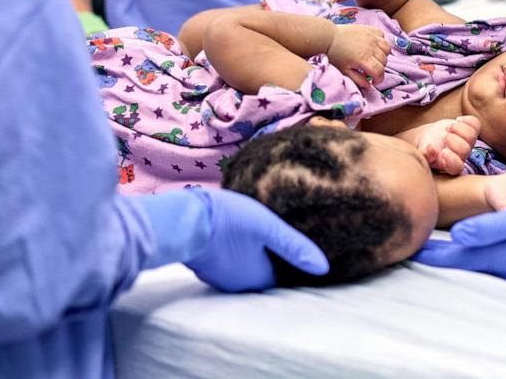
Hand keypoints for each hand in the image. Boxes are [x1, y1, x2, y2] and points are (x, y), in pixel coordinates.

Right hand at [185, 189, 328, 291]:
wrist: (181, 220)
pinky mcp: (207, 266)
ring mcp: (221, 278)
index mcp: (259, 278)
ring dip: (256, 257)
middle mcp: (240, 285)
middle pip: (266, 275)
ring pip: (247, 269)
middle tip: (288, 244)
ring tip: (267, 239)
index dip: (294, 267)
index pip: (285, 279)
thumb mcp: (268, 227)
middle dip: (276, 262)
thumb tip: (324, 268)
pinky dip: (238, 254)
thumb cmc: (228, 220)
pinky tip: (242, 239)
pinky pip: (230, 263)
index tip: (303, 253)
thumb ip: (295, 246)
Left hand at [327, 23, 390, 89]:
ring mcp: (371, 37)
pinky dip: (380, 42)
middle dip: (379, 68)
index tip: (373, 82)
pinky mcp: (369, 29)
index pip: (380, 71)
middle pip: (384, 61)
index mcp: (364, 59)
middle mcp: (371, 47)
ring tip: (374, 58)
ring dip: (383, 55)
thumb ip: (358, 80)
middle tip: (370, 70)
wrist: (328, 37)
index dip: (379, 79)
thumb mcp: (345, 71)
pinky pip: (382, 35)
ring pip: (387, 48)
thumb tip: (369, 87)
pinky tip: (373, 46)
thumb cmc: (335, 55)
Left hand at [414, 196, 505, 281]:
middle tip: (420, 238)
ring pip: (484, 255)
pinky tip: (487, 232)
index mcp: (502, 255)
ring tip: (444, 238)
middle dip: (443, 252)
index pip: (456, 257)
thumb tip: (456, 237)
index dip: (432, 252)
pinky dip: (487, 243)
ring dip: (464, 248)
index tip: (410, 244)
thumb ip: (489, 229)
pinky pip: (502, 251)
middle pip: (466, 259)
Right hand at [416, 115, 480, 173]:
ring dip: (458, 128)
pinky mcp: (471, 131)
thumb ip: (425, 153)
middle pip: (465, 150)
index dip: (452, 160)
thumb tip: (430, 149)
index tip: (443, 151)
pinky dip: (467, 120)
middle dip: (453, 140)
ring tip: (448, 127)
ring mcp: (468, 143)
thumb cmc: (427, 148)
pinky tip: (457, 120)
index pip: (457, 167)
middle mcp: (462, 155)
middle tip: (443, 136)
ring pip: (471, 135)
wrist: (432, 138)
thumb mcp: (423, 152)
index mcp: (450, 165)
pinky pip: (475, 124)